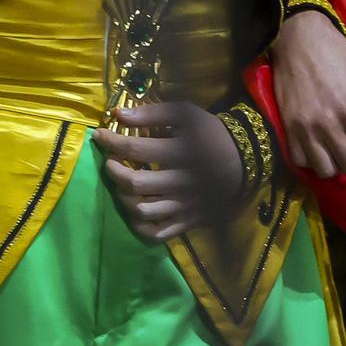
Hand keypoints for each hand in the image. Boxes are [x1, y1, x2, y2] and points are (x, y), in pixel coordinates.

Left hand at [93, 102, 244, 242]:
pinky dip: (141, 226)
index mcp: (180, 153)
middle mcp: (182, 182)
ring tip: (122, 185)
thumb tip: (118, 116)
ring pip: (144, 211)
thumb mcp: (185, 114)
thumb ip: (152, 113)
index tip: (99, 135)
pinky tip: (134, 212)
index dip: (110, 142)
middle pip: (136, 183)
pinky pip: (160, 232)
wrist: (245, 160)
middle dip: (113, 170)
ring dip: (124, 197)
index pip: (134, 150)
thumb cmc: (208, 133)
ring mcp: (186, 205)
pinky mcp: (190, 220)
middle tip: (110, 161)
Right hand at [269, 10, 345, 182]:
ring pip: (327, 171)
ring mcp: (304, 127)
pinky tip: (321, 148)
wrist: (297, 40)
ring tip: (344, 154)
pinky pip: (301, 161)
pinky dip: (314, 161)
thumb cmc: (339, 58)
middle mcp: (329, 125)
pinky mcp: (286, 126)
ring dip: (340, 167)